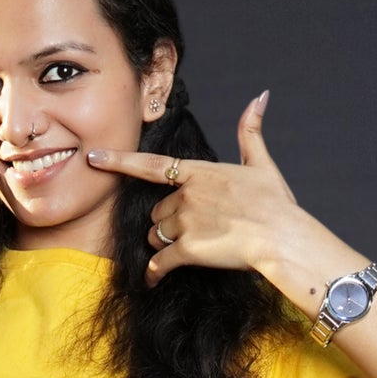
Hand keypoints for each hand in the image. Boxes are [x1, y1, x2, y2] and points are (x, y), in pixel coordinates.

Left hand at [86, 93, 303, 286]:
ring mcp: (186, 222)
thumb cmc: (276, 205)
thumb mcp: (262, 164)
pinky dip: (154, 273)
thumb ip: (251, 132)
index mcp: (200, 172)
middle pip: (157, 210)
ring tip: (188, 249)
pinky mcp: (188, 250)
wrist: (283, 238)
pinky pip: (159, 262)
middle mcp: (188, 194)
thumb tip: (260, 96)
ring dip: (163, 243)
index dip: (119, 161)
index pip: (151, 165)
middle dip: (166, 221)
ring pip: (156, 234)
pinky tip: (153, 280)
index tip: (93, 156)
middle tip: (191, 230)